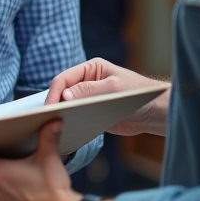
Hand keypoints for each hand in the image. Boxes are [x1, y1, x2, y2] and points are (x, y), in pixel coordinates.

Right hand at [45, 58, 169, 135]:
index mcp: (91, 69)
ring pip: (68, 106)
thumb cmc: (137, 93)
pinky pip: (76, 117)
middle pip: (62, 92)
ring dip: (61, 114)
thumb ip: (89, 90)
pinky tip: (65, 131)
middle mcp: (87, 82)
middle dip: (54, 104)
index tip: (48, 107)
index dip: (54, 92)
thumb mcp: (113, 89)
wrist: (153, 112)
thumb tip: (65, 95)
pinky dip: (70, 123)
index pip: (64, 78)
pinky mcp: (92, 113)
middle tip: (46, 118)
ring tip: (52, 126)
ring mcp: (88, 98)